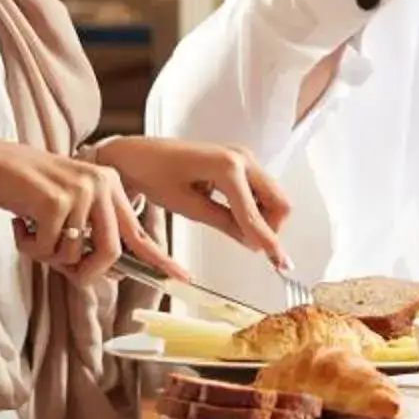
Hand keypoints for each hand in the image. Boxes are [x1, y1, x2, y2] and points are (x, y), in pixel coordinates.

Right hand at [0, 137, 181, 286]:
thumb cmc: (29, 193)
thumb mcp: (70, 207)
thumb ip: (93, 234)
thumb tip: (113, 273)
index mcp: (111, 185)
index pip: (139, 231)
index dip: (158, 259)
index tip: (181, 278)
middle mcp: (102, 184)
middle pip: (110, 252)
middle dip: (87, 272)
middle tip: (65, 270)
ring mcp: (80, 191)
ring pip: (76, 255)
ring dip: (49, 256)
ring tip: (34, 233)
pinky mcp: (56, 201)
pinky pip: (48, 249)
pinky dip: (30, 247)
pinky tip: (20, 224)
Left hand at [97, 137, 295, 273]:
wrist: (138, 155)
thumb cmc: (154, 175)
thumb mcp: (188, 207)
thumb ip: (224, 223)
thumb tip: (251, 242)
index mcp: (227, 167)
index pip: (256, 214)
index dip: (268, 241)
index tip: (280, 263)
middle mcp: (241, 157)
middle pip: (278, 201)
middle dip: (270, 228)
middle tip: (252, 246)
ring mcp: (242, 156)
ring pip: (272, 195)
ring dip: (263, 218)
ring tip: (236, 230)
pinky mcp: (238, 160)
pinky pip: (261, 189)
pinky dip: (255, 207)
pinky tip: (234, 215)